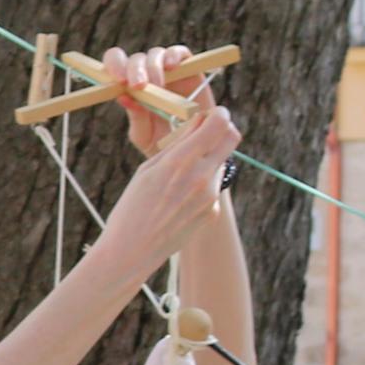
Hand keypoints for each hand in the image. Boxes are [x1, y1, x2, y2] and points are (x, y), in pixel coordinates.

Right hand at [94, 46, 239, 269]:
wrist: (132, 250)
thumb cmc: (132, 207)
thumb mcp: (148, 169)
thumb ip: (177, 145)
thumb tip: (199, 124)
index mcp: (181, 161)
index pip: (219, 123)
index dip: (218, 114)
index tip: (211, 114)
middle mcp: (202, 177)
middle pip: (232, 138)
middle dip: (222, 130)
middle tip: (207, 132)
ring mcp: (211, 197)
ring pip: (221, 163)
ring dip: (208, 160)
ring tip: (181, 176)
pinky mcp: (213, 212)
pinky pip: (214, 187)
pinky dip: (202, 185)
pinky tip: (180, 199)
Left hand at [99, 46, 220, 157]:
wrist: (193, 149)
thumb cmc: (163, 143)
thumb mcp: (144, 135)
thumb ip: (136, 116)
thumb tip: (122, 97)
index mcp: (129, 88)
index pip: (115, 64)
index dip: (113, 66)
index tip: (118, 81)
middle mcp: (147, 75)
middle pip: (135, 59)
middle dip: (134, 70)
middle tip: (138, 87)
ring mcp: (168, 70)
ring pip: (155, 54)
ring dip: (153, 67)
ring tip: (158, 86)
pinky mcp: (189, 68)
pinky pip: (179, 52)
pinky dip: (174, 55)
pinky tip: (172, 67)